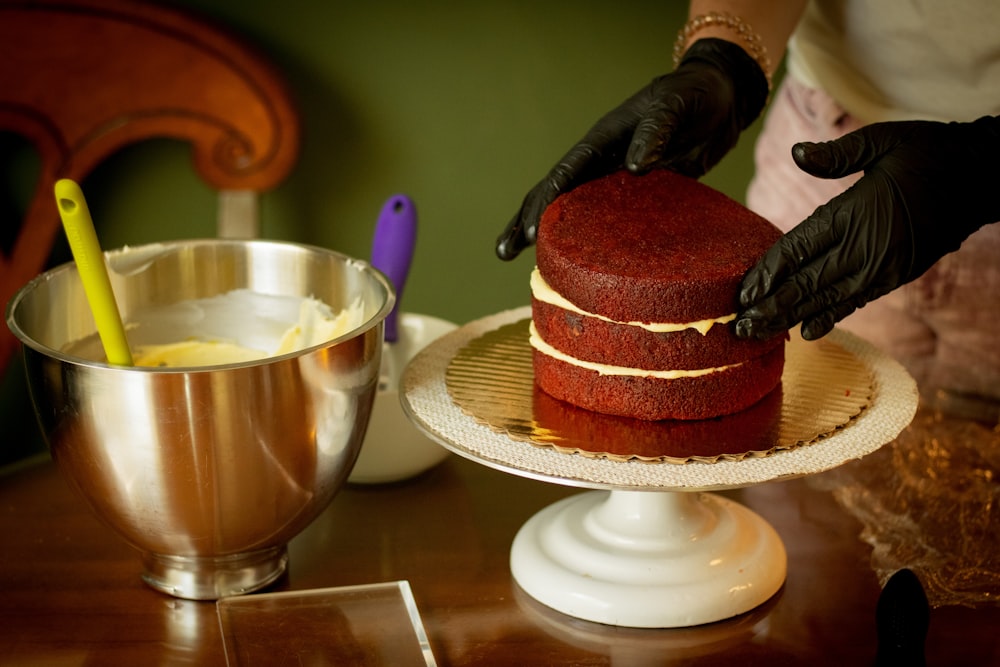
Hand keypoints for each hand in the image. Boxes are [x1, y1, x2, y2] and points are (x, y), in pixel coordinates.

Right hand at [495, 38, 768, 259]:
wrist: (720, 100)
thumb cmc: (693, 96)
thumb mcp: (674, 107)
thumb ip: (654, 132)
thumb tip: (633, 166)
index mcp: (603, 140)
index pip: (565, 174)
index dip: (545, 203)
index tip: (531, 233)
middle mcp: (602, 163)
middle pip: (556, 195)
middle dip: (528, 222)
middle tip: (504, 252)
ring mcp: (617, 182)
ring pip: (577, 212)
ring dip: (554, 237)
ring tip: (532, 265)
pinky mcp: (639, 197)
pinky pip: (611, 223)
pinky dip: (595, 242)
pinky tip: (586, 267)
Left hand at [737, 116, 999, 340]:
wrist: (986, 179)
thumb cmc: (931, 154)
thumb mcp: (885, 140)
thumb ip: (838, 154)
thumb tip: (797, 153)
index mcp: (854, 213)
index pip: (800, 249)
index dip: (768, 274)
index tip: (742, 293)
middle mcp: (864, 247)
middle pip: (805, 283)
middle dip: (769, 306)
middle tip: (737, 327)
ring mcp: (881, 267)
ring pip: (825, 299)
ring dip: (790, 317)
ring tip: (758, 333)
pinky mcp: (894, 276)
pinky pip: (854, 301)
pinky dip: (829, 316)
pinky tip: (807, 332)